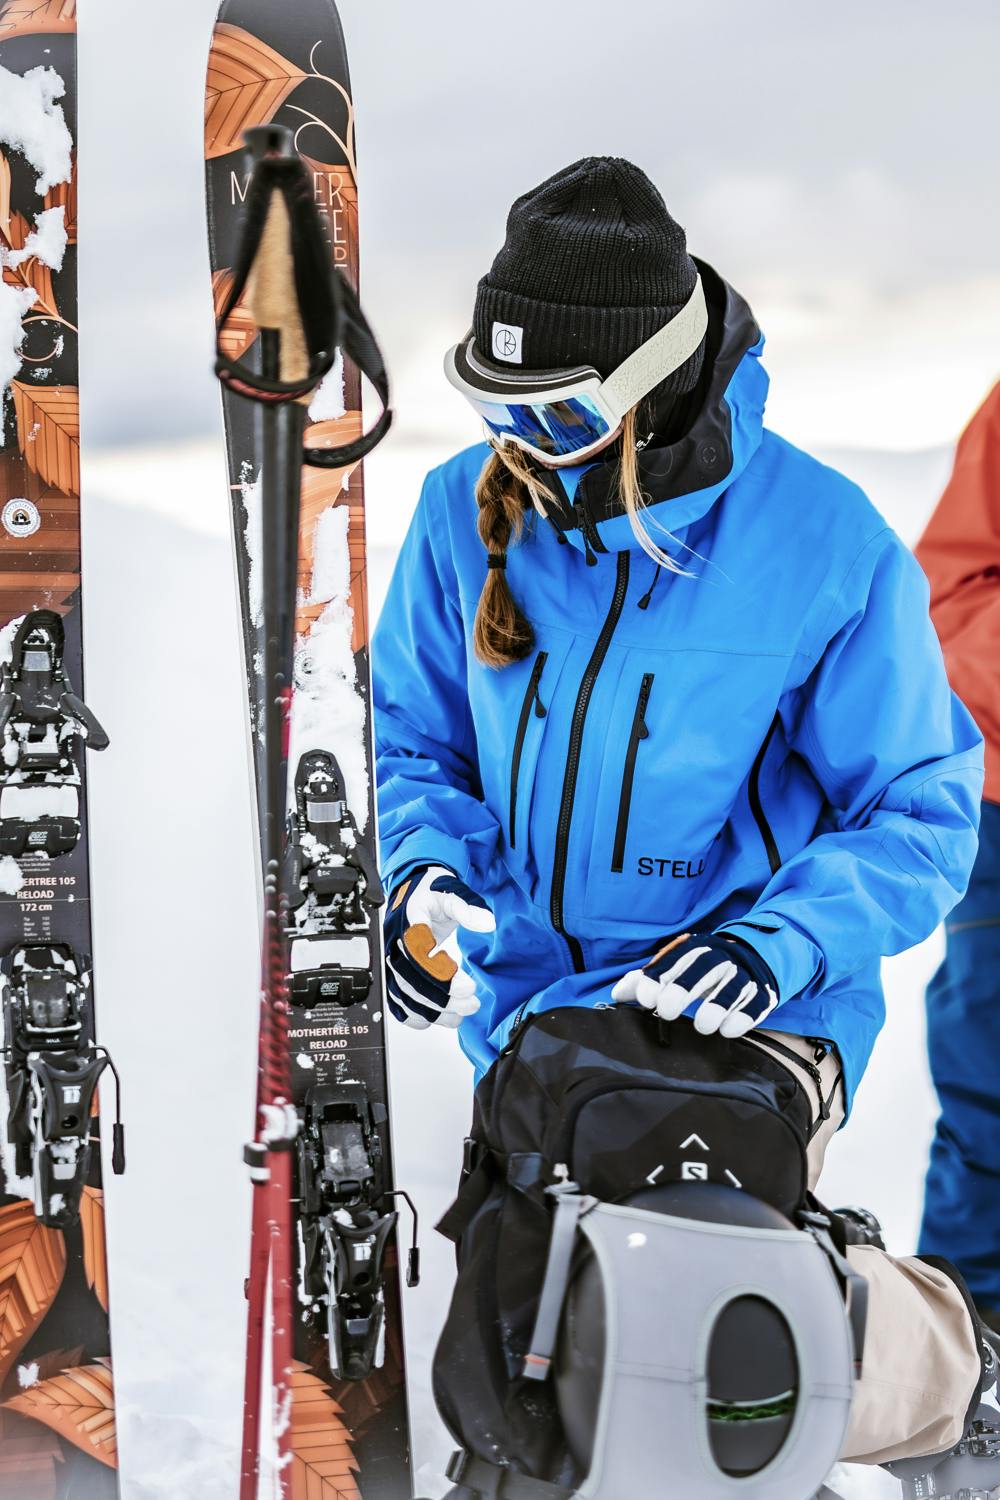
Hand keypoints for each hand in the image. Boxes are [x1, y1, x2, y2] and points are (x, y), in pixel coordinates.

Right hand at [384, 866, 495, 1029]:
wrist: (414, 891)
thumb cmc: (432, 892)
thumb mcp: (452, 891)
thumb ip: (469, 907)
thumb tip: (487, 924)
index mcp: (408, 920)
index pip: (419, 954)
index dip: (442, 975)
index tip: (469, 987)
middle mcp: (395, 943)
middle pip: (412, 980)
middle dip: (444, 998)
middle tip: (472, 1003)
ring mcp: (392, 959)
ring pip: (405, 994)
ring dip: (433, 1010)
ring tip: (461, 1014)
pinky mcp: (394, 972)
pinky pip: (397, 1000)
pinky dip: (414, 1015)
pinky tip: (436, 1019)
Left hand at [612, 931, 778, 1038]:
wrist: (750, 960)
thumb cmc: (700, 971)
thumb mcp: (674, 970)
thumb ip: (646, 980)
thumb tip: (618, 995)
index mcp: (692, 950)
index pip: (672, 961)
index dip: (657, 978)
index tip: (645, 998)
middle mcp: (718, 958)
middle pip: (701, 968)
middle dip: (683, 988)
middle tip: (667, 1011)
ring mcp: (742, 974)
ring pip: (731, 986)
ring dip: (716, 1006)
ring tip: (702, 1025)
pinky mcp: (762, 992)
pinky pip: (755, 1002)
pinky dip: (743, 1016)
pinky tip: (728, 1030)